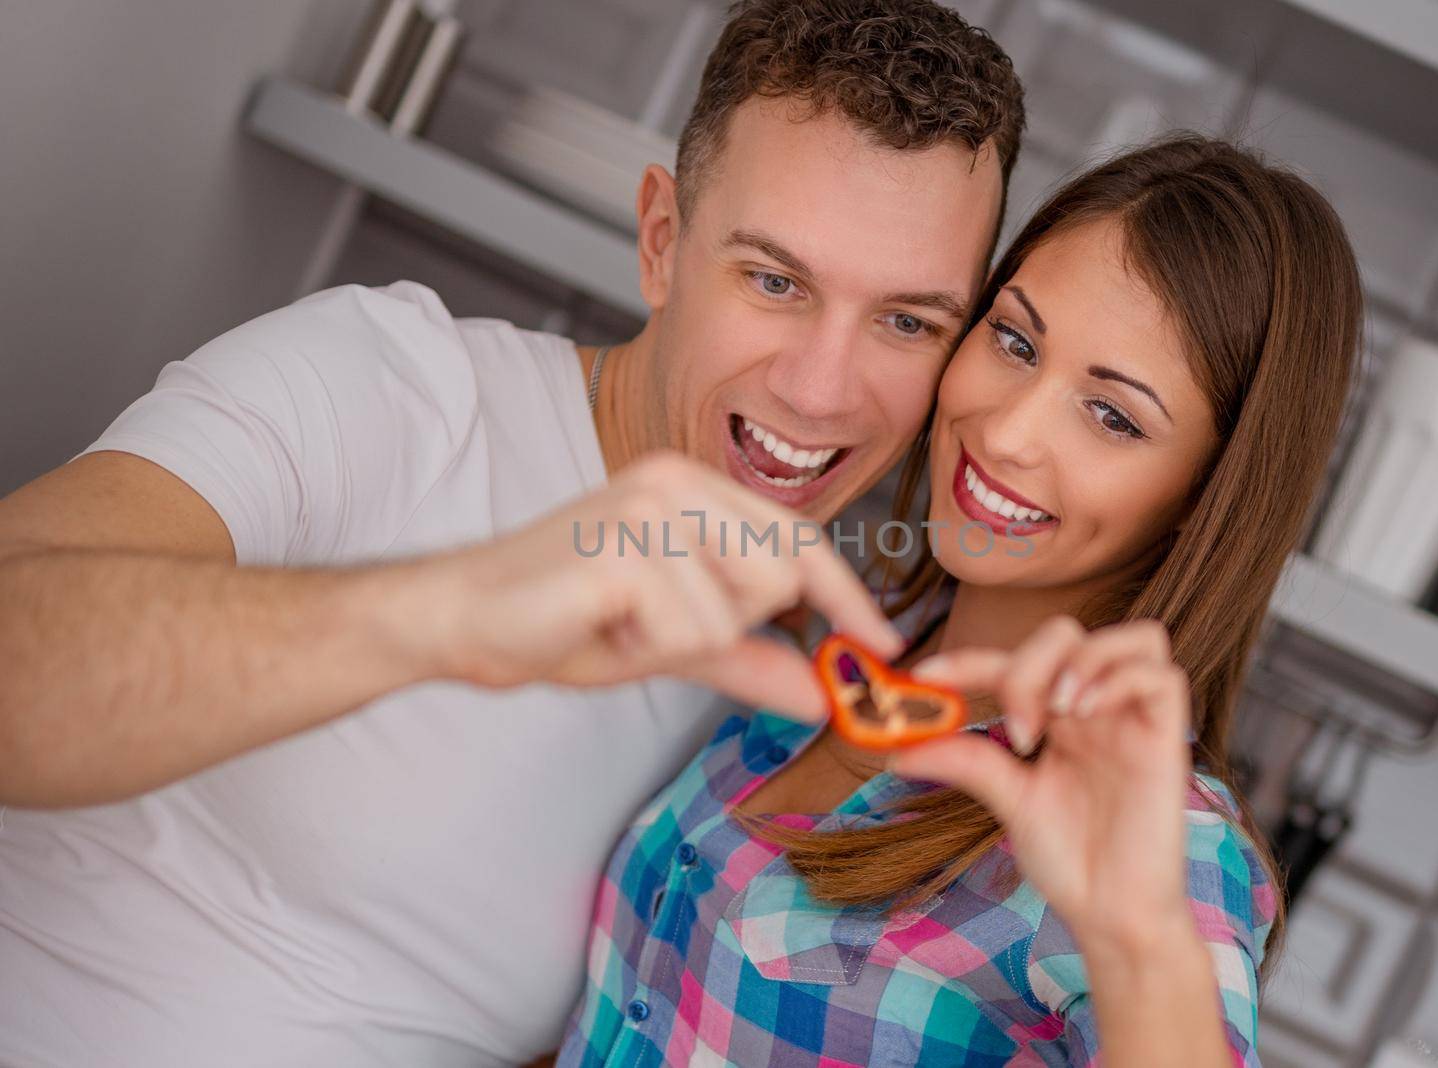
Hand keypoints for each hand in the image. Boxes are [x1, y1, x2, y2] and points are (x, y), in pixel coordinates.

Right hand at [420, 451, 901, 721]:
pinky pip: (689, 632)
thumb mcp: (675, 644)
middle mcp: (675, 481)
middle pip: (781, 575)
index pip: (800, 539)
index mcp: (692, 489)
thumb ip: (751, 661)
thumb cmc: (567, 621)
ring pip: (738, 608)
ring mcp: (646, 508)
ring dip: (682, 642)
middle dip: (729, 625)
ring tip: (621, 625)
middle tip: (656, 625)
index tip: (888, 647)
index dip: (848, 598)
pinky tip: (601, 629)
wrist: (462, 618)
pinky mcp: (620, 549)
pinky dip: (649, 652)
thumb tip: (824, 698)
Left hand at [890, 616, 1193, 951]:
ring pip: (1132, 637)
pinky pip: (1161, 675)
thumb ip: (968, 762)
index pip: (1013, 664)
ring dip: (1082, 660)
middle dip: (1030, 663)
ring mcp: (1135, 719)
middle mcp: (1097, 708)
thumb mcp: (1009, 800)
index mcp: (1058, 718)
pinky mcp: (1168, 738)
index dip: (968, 659)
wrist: (1110, 914)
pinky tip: (1087, 715)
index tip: (925, 675)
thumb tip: (901, 749)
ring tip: (1058, 710)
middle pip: (1068, 634)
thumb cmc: (1069, 859)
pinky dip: (1118, 679)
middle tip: (1017, 726)